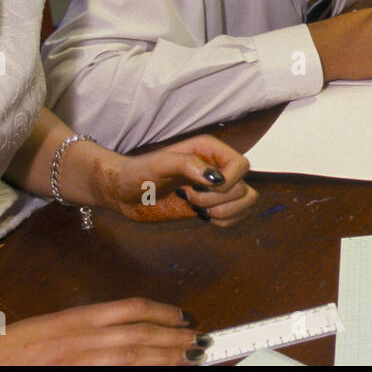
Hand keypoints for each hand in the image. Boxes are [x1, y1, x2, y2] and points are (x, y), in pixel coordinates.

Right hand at [0, 298, 206, 364]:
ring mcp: (74, 362)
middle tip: (201, 342)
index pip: (131, 310)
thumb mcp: (50, 329)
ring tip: (190, 358)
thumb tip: (126, 333)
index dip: (164, 312)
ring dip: (165, 358)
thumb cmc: (5, 351)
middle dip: (175, 339)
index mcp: (75, 319)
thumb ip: (86, 329)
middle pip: (139, 336)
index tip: (184, 317)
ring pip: (131, 358)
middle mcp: (78, 339)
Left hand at [106, 134, 257, 227]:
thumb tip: (216, 178)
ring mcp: (217, 188)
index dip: (229, 181)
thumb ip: (187, 165)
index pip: (242, 165)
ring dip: (225, 212)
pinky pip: (237, 216)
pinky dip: (225, 222)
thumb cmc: (137, 173)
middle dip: (217, 200)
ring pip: (246, 202)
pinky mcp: (213, 206)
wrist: (124, 193)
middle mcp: (218, 167)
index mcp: (210, 150)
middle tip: (189, 196)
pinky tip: (203, 217)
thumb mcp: (158, 164)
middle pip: (243, 187)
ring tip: (199, 209)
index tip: (201, 187)